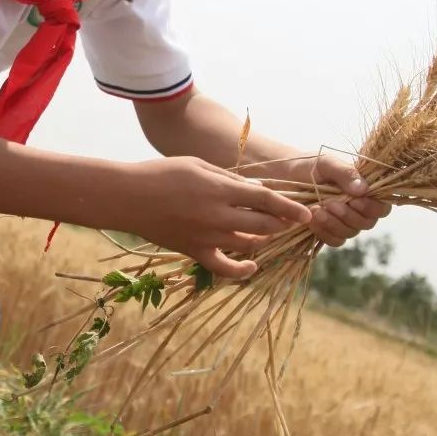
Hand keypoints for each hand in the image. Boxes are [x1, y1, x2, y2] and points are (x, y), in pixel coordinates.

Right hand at [124, 157, 314, 279]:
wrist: (129, 196)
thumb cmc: (163, 173)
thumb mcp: (199, 165)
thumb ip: (229, 179)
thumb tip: (256, 190)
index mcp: (219, 189)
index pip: (265, 199)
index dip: (289, 207)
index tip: (307, 213)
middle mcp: (217, 215)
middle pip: (263, 224)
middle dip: (282, 223)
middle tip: (290, 220)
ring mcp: (206, 236)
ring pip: (249, 244)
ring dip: (264, 239)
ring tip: (269, 232)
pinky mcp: (194, 251)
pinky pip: (223, 267)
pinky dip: (240, 270)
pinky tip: (252, 265)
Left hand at [298, 152, 392, 246]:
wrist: (284, 175)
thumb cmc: (309, 166)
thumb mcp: (327, 163)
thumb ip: (345, 173)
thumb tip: (364, 189)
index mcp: (364, 190)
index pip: (382, 207)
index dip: (372, 208)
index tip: (355, 201)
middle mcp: (357, 208)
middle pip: (368, 223)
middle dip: (350, 216)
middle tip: (331, 204)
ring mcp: (343, 222)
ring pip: (350, 233)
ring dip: (334, 224)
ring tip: (316, 209)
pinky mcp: (327, 231)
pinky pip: (334, 240)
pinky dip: (324, 232)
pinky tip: (311, 219)